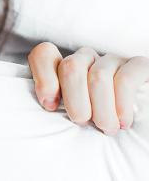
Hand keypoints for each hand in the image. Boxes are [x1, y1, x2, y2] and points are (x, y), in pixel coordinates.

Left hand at [28, 42, 148, 134]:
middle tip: (83, 121)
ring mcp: (112, 61)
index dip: (44, 78)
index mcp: (65, 68)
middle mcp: (87, 59)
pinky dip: (121, 103)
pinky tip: (123, 121)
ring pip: (98, 76)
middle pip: (71, 66)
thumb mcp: (71, 114)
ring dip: (101, 108)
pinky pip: (125, 79)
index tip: (50, 106)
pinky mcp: (139, 66)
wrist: (137, 125)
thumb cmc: (96, 123)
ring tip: (106, 127)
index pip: (44, 54)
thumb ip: (54, 104)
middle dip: (74, 99)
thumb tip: (48, 104)